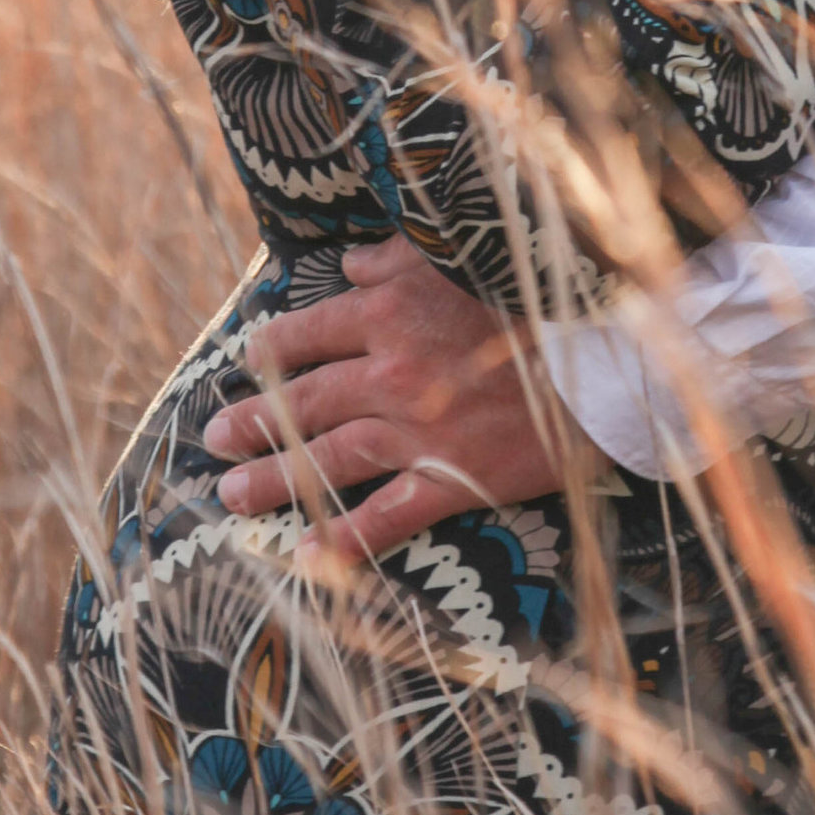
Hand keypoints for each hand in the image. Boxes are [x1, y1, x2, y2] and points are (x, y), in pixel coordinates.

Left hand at [199, 235, 578, 563]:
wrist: (600, 361)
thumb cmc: (532, 301)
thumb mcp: (457, 260)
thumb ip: (395, 262)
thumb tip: (348, 265)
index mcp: (390, 316)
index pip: (308, 334)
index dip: (269, 352)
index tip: (245, 364)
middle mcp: (392, 374)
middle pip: (303, 402)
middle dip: (253, 423)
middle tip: (214, 441)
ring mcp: (419, 432)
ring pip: (328, 458)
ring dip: (275, 480)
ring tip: (233, 497)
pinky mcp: (453, 478)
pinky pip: (387, 515)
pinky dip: (345, 537)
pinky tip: (308, 553)